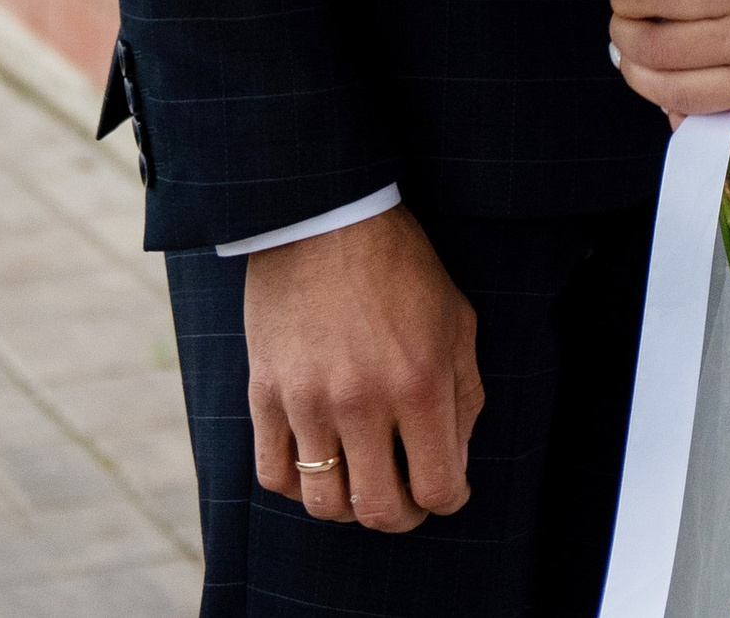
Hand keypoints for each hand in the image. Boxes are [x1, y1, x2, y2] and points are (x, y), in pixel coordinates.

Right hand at [246, 206, 483, 534]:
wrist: (325, 214)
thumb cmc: (400, 265)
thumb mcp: (456, 317)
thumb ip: (465, 395)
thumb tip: (454, 460)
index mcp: (419, 382)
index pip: (439, 490)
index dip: (448, 499)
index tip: (446, 487)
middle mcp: (363, 401)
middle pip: (379, 512)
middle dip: (401, 515)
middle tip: (405, 495)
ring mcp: (308, 400)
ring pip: (325, 505)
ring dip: (349, 505)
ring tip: (361, 477)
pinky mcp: (265, 392)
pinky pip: (275, 475)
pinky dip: (299, 483)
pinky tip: (318, 459)